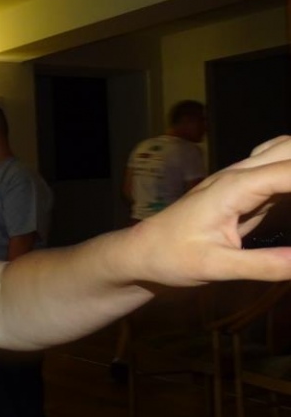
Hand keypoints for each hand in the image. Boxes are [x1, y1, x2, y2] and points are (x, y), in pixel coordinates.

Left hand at [131, 135, 290, 286]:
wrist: (140, 252)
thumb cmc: (170, 257)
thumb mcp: (217, 268)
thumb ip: (265, 265)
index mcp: (235, 187)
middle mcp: (240, 174)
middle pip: (290, 148)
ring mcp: (241, 179)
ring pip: (286, 152)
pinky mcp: (244, 190)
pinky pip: (281, 172)